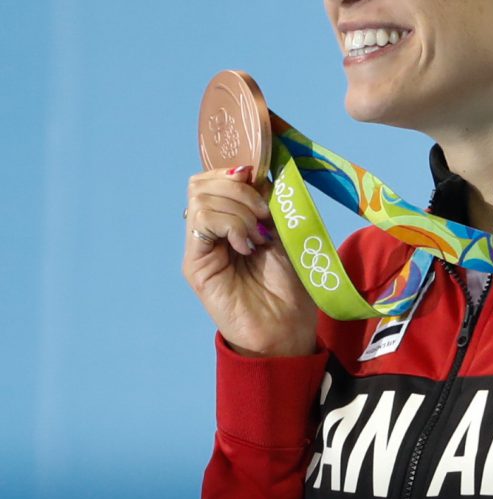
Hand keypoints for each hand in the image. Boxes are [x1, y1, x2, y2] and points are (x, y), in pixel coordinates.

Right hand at [182, 165, 316, 357]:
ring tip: (258, 235)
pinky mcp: (196, 265)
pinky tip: (246, 246)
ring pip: (201, 199)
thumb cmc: (290, 284)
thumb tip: (257, 171)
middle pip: (200, 184)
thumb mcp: (284, 231)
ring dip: (238, 209)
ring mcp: (201, 248)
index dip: (236, 172)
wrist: (287, 327)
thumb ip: (268, 202)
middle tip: (264, 215)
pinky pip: (201, 223)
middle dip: (239, 189)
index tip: (264, 186)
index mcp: (229, 220)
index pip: (212, 178)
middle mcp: (210, 232)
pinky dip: (230, 225)